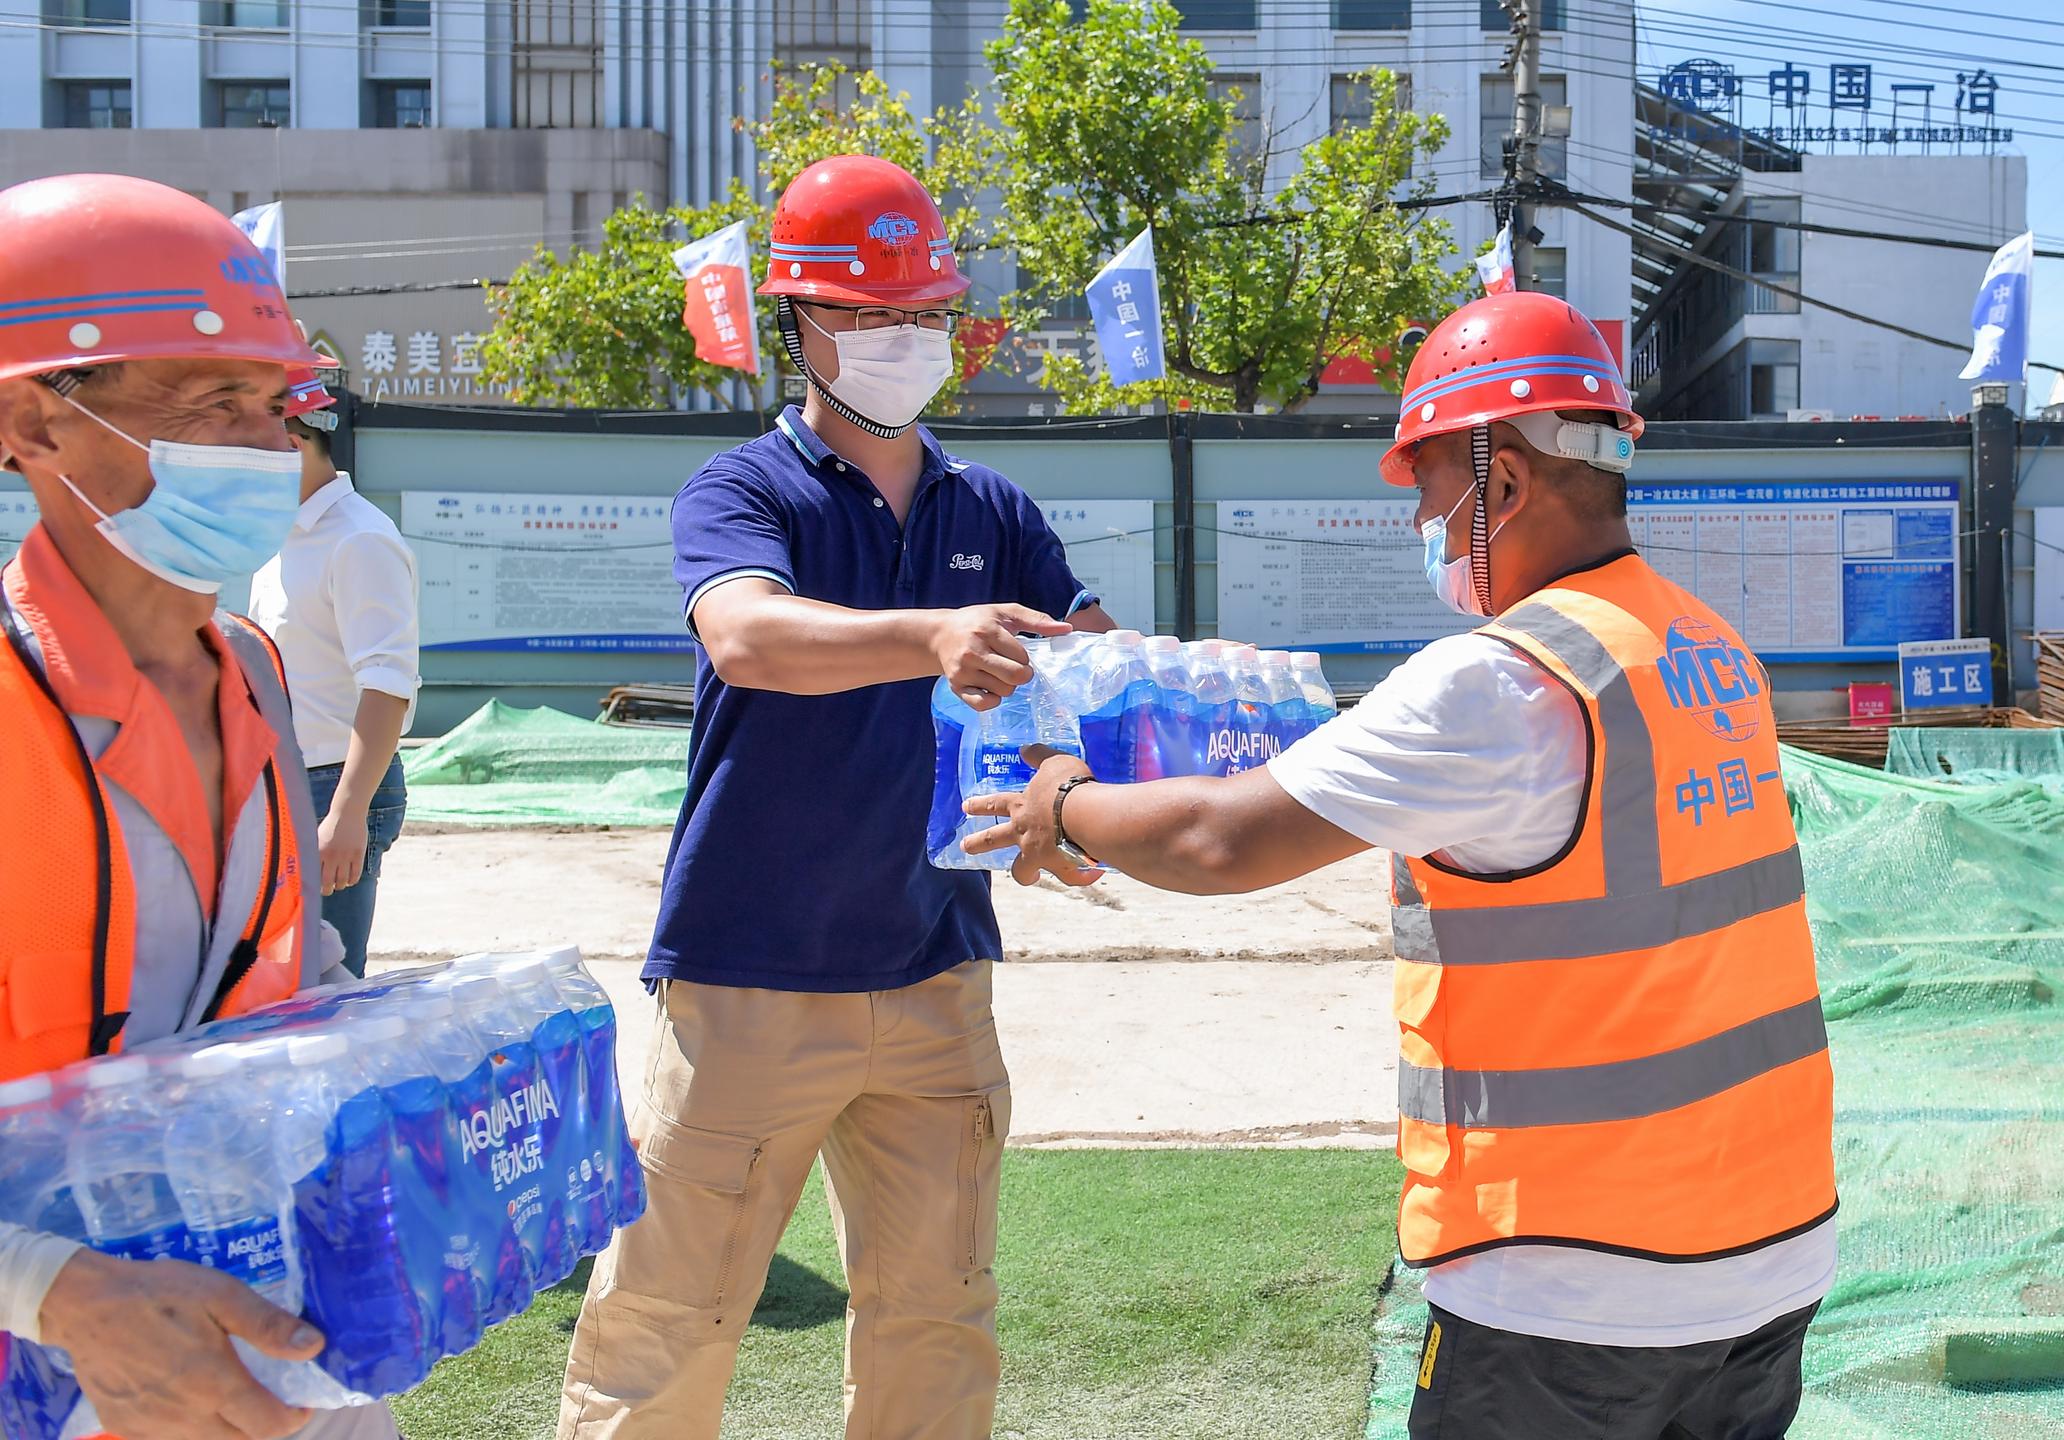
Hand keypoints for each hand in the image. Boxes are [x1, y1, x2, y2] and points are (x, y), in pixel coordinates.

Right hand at [39, 1249, 324, 1439]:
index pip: (269, 1426)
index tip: (301, 1399)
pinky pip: (168, 1438)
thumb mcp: (222, 1296)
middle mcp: (184, 1417)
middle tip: (268, 1394)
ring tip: (231, 1393)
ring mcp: (150, 1427)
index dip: (293, 1417)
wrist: (85, 1304)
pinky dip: (189, 1426)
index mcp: (214, 1386)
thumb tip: (313, 1347)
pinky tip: (188, 1396)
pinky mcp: (123, 1424)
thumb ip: (269, 1325)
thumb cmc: (160, 1294)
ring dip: (226, 1428)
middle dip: (262, 1424)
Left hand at [317, 803, 368, 896]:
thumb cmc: (330, 826)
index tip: (314, 889)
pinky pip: (355, 874)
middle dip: (326, 890)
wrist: (348, 813)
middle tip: (327, 891)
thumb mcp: (316, 838)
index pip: (313, 876)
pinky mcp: (358, 854)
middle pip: (327, 883)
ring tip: (339, 885)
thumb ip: (312, 853)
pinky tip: (350, 880)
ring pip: (342, 881)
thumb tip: (304, 869)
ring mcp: (346, 855)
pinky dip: (352, 881)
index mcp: (318, 852)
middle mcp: (331, 855)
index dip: (313, 886)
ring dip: (340, 886)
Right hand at [930, 605, 1070, 711]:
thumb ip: (1037, 620)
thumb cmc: (977, 622)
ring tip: (998, 673)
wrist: (940, 634)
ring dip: (1007, 686)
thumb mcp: (1006, 612)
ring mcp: (962, 672)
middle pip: (1014, 677)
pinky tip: (990, 687)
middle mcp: (973, 652)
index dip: (1024, 657)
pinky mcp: (956, 687)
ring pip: (1002, 691)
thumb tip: (1067, 629)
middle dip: (1021, 675)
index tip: (1015, 652)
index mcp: (987, 631)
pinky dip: (992, 700)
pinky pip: (983, 704)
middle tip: (1014, 667)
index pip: (1022, 656)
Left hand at [962, 746, 1102, 886]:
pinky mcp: (1060, 867)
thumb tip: (1024, 749)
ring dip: (1025, 875)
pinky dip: (1081, 875)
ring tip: (1028, 878)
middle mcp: (1024, 833)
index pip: (996, 804)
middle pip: (994, 839)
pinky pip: (1070, 875)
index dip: (980, 805)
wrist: (1084, 815)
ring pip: (1022, 870)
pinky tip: (1092, 875)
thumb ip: (1039, 756)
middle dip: (978, 843)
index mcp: (1022, 807)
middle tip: (965, 847)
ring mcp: (1038, 853)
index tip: (965, 807)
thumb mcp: (1054, 762)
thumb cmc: (1068, 785)